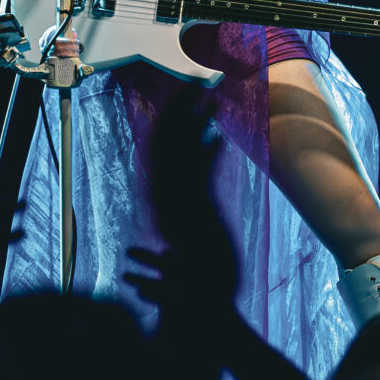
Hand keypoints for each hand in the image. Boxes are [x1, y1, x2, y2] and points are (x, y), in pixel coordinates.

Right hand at [126, 86, 241, 327]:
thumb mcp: (205, 206)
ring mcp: (178, 206)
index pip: (162, 146)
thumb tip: (213, 139)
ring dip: (194, 126)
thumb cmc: (204, 257)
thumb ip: (203, 172)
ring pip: (181, 156)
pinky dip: (206, 157)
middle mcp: (164, 197)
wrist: (199, 297)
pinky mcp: (195, 217)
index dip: (173, 116)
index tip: (186, 92)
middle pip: (167, 144)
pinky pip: (198, 180)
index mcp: (163, 194)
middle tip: (196, 82)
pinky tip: (218, 136)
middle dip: (181, 110)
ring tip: (210, 99)